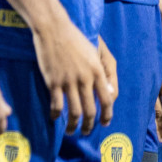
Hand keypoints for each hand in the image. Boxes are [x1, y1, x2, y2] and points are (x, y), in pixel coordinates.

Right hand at [31, 13, 115, 134]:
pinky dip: (56, 115)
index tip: (104, 123)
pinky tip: (55, 118)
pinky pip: (57, 106)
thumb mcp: (93, 53)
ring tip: (71, 131)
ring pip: (74, 112)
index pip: (107, 99)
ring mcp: (69, 81)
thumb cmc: (74, 39)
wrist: (54, 28)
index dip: (107, 115)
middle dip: (89, 125)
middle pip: (91, 110)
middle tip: (86, 132)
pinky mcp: (54, 82)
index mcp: (97, 70)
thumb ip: (101, 72)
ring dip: (73, 126)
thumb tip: (107, 92)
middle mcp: (85, 78)